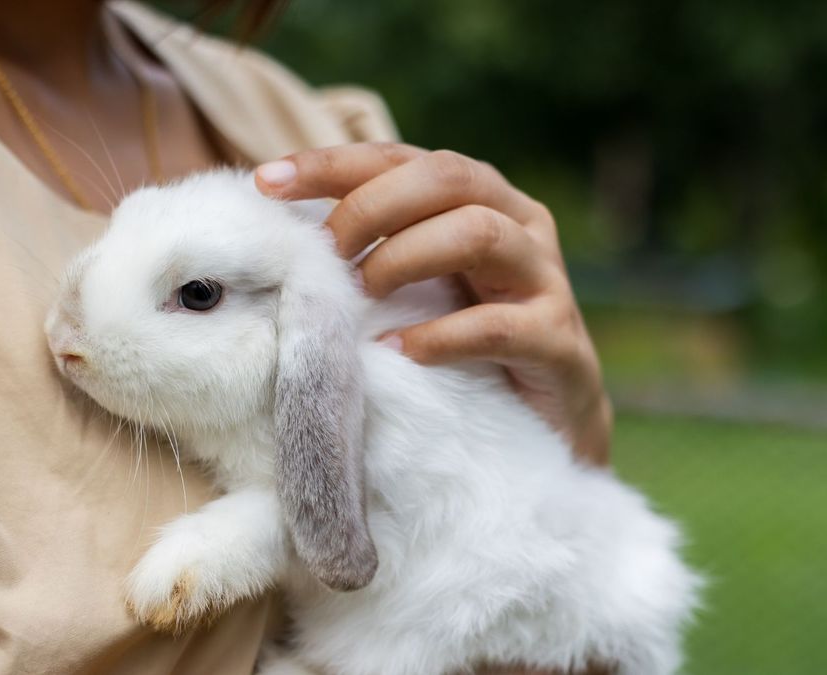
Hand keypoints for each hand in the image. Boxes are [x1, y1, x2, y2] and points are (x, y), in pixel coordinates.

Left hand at [256, 143, 611, 463]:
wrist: (548, 424)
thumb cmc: (468, 345)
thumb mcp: (419, 287)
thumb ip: (374, 252)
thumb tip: (282, 235)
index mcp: (483, 199)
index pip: (405, 158)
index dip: (336, 163)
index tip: (268, 181)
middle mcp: (522, 223)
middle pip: (447, 177)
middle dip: (372, 207)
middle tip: (326, 254)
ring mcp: (547, 280)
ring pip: (480, 233)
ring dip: (405, 257)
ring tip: (362, 295)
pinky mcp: (559, 342)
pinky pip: (499, 327)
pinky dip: (440, 336)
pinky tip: (398, 351)